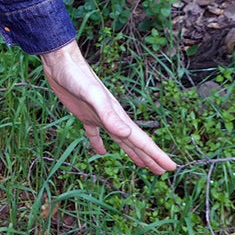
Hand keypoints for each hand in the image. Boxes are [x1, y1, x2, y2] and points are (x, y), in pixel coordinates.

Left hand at [38, 39, 176, 173]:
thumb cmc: (78, 77)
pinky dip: (98, 144)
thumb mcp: (93, 96)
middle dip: (150, 157)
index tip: (172, 167)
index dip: (157, 154)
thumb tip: (127, 133)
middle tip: (163, 172)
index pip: (142, 139)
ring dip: (131, 152)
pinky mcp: (84, 115)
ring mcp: (99, 116)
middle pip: (135, 142)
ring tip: (142, 165)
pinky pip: (94, 133)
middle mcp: (112, 117)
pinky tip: (101, 152)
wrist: (62, 62)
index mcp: (118, 115)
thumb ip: (109, 115)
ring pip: (120, 139)